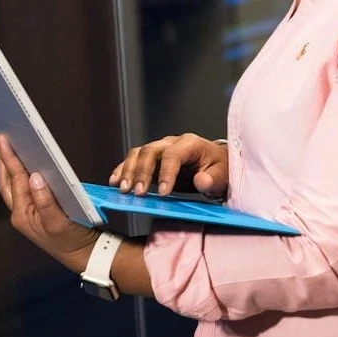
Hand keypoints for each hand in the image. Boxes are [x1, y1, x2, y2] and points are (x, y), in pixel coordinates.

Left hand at [0, 134, 98, 270]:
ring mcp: (25, 213)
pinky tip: (22, 164)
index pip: (15, 180)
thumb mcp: (60, 222)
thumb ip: (46, 200)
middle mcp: (20, 214)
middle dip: (1, 159)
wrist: (82, 255)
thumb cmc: (72, 240)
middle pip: (6, 181)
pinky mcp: (33, 212)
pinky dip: (18, 175)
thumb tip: (35, 176)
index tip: (3, 140)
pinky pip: (20, 189)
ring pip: (11, 186)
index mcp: (23, 215)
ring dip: (7, 166)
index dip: (9, 158)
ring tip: (5, 146)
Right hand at [109, 133, 227, 197]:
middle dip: (141, 172)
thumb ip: (213, 179)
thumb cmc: (219, 170)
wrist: (216, 166)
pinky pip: (133, 160)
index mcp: (190, 144)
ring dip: (128, 171)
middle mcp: (171, 143)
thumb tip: (201, 181)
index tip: (163, 193)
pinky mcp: (151, 160)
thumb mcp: (223, 176)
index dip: (167, 173)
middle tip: (137, 193)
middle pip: (150, 151)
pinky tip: (115, 181)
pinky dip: (122, 170)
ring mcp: (159, 149)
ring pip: (138, 153)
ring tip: (123, 189)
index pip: (173, 155)